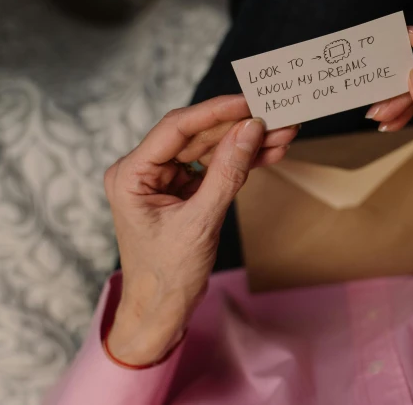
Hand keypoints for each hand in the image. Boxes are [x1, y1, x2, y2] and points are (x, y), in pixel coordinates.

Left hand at [103, 95, 298, 364]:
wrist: (161, 311)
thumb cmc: (167, 275)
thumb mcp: (200, 221)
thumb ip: (226, 173)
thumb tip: (249, 130)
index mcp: (130, 174)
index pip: (175, 128)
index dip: (214, 112)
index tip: (247, 101)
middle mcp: (143, 170)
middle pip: (196, 135)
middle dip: (238, 127)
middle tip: (274, 115)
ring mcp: (164, 179)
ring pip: (210, 149)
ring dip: (246, 142)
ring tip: (282, 132)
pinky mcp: (183, 189)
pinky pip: (214, 167)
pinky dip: (241, 161)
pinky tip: (269, 151)